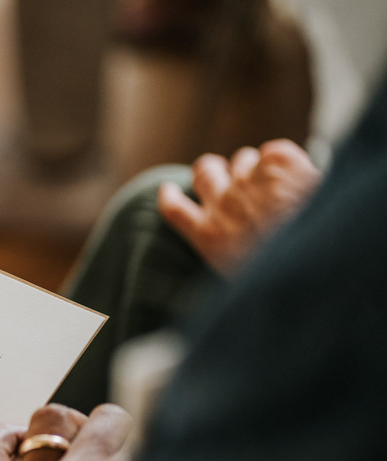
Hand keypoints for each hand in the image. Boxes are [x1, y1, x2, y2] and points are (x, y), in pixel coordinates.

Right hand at [158, 139, 321, 274]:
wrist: (318, 260)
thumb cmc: (281, 280)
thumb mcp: (239, 282)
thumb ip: (225, 258)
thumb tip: (220, 253)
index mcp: (209, 236)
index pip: (173, 208)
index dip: (169, 196)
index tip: (169, 189)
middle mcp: (223, 203)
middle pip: (204, 171)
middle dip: (211, 170)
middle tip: (224, 174)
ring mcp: (251, 180)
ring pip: (242, 159)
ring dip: (252, 166)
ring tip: (272, 180)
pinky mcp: (278, 162)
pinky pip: (273, 150)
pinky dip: (282, 158)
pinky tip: (294, 169)